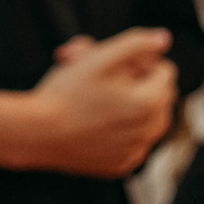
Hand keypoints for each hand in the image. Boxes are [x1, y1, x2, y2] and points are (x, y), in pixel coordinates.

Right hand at [26, 28, 175, 176]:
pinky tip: (96, 124)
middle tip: (104, 79)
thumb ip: (135, 43)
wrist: (38, 134)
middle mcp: (149, 131)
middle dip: (139, 84)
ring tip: (101, 100)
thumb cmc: (65, 93)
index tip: (113, 64)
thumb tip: (164, 38)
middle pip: (161, 97)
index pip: (165, 72)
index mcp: (148, 102)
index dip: (140, 62)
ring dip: (135, 108)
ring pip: (150, 122)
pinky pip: (135, 144)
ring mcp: (136, 152)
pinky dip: (124, 133)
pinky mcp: (122, 166)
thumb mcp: (98, 59)